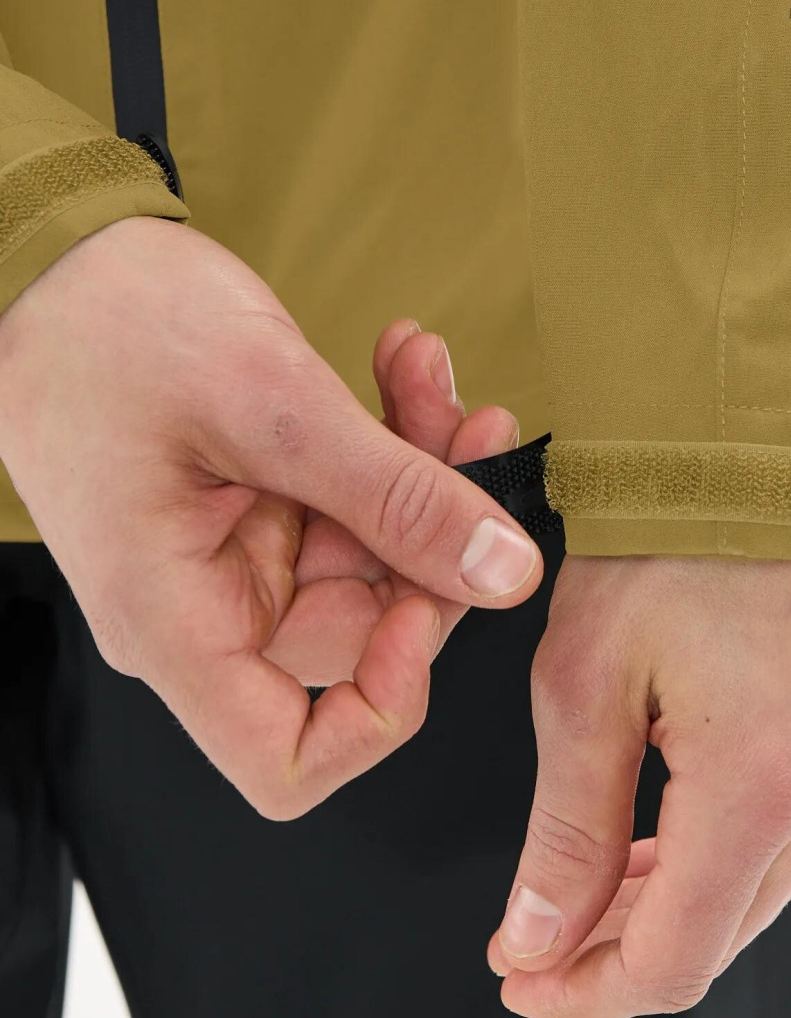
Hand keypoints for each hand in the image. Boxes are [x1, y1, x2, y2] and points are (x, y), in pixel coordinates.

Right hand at [0, 217, 541, 815]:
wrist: (54, 256)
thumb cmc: (112, 326)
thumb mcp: (272, 403)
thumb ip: (396, 495)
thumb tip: (508, 572)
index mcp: (175, 621)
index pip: (289, 762)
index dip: (385, 705)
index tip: (431, 600)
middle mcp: (202, 609)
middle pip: (360, 636)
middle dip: (432, 531)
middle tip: (473, 425)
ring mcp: (229, 556)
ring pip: (369, 553)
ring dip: (419, 463)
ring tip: (428, 369)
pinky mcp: (250, 504)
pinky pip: (344, 501)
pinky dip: (386, 438)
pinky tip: (401, 364)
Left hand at [488, 552, 790, 1017]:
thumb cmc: (679, 528)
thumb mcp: (589, 674)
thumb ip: (570, 826)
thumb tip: (538, 942)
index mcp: (758, 798)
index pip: (670, 966)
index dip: (582, 991)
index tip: (513, 972)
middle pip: (720, 934)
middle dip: (621, 948)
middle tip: (533, 928)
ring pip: (759, 883)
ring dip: (673, 895)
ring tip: (589, 867)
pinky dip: (724, 840)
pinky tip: (666, 806)